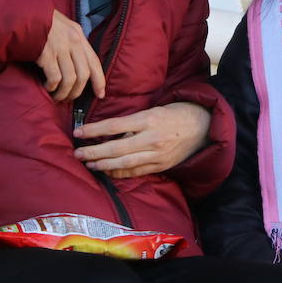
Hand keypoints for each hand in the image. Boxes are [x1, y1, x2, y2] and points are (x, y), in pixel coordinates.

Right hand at [36, 10, 104, 102]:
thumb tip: (77, 62)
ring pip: (70, 79)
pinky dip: (52, 87)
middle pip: (84, 74)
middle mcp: (73, 40)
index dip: (99, 80)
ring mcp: (60, 47)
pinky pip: (55, 78)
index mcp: (78, 34)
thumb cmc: (39, 22)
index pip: (94, 61)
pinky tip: (47, 87)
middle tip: (69, 99)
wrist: (20, 13)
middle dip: (78, 92)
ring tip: (57, 97)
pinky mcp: (46, 54)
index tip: (100, 94)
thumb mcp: (61, 26)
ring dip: (64, 93)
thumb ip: (71, 41)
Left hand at [73, 102, 211, 178]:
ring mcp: (156, 154)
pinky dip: (121, 173)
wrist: (203, 126)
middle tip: (77, 153)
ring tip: (89, 163)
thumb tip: (111, 133)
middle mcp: (151, 138)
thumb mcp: (155, 110)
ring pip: (124, 163)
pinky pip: (137, 171)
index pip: (114, 126)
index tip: (78, 132)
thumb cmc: (176, 113)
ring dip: (104, 165)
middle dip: (94, 152)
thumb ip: (134, 122)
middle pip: (116, 148)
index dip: (94, 130)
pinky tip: (108, 172)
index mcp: (148, 119)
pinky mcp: (161, 165)